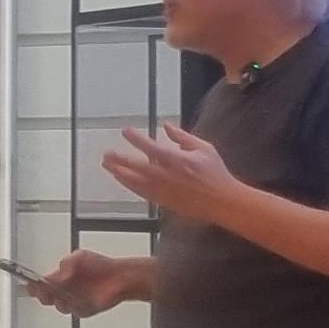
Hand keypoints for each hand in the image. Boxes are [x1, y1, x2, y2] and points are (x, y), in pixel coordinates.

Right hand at [25, 251, 141, 316]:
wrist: (120, 277)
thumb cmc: (101, 266)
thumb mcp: (81, 256)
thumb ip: (68, 262)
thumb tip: (60, 272)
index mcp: (60, 278)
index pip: (41, 284)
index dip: (34, 285)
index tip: (32, 283)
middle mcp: (65, 291)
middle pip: (46, 298)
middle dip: (42, 295)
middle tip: (43, 291)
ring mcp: (74, 301)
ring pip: (60, 306)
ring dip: (59, 301)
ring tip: (61, 295)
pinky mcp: (85, 310)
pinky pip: (76, 311)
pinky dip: (75, 306)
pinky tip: (75, 300)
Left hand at [99, 122, 241, 226]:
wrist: (221, 201)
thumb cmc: (215, 173)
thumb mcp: (203, 148)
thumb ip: (182, 137)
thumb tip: (166, 126)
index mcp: (175, 159)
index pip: (149, 147)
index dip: (135, 138)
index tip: (125, 131)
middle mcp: (164, 175)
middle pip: (135, 166)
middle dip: (119, 159)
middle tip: (107, 154)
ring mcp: (161, 190)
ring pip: (134, 181)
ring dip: (119, 172)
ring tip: (108, 166)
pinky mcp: (161, 201)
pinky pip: (140, 192)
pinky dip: (129, 185)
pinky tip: (122, 179)